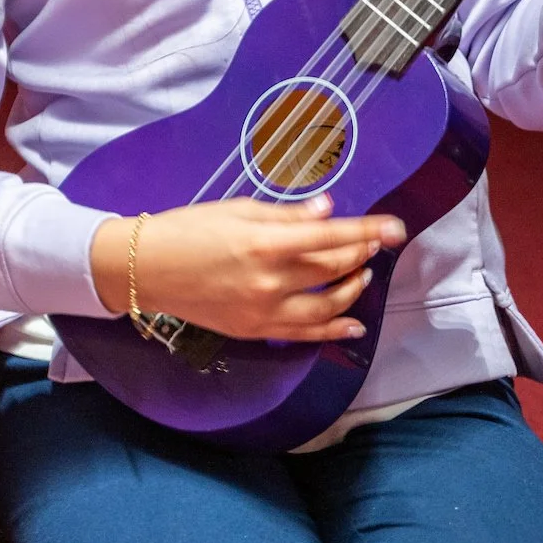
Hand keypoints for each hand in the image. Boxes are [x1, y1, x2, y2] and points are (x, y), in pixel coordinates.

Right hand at [90, 196, 405, 342]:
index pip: (331, 236)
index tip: (395, 228)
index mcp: (264, 241)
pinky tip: (353, 323)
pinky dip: (333, 329)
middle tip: (371, 245)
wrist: (146, 268)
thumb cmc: (187, 228)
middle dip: (359, 254)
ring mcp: (263, 309)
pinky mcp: (254, 329)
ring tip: (362, 276)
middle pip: (332, 268)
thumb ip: (287, 214)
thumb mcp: (237, 209)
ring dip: (352, 289)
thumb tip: (328, 211)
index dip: (368, 231)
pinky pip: (304, 333)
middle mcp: (269, 279)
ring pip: (326, 305)